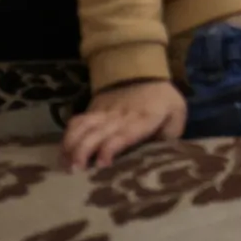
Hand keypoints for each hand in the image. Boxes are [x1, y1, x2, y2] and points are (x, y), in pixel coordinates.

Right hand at [64, 80, 186, 170]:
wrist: (141, 68)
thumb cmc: (163, 98)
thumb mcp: (177, 113)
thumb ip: (171, 134)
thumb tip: (161, 154)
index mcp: (143, 118)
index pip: (123, 134)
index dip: (110, 148)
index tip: (101, 163)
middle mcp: (120, 116)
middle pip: (97, 133)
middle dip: (83, 151)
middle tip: (75, 171)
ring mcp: (103, 112)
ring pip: (82, 127)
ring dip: (71, 145)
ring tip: (65, 166)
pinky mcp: (92, 110)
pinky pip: (77, 122)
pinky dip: (67, 137)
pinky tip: (63, 154)